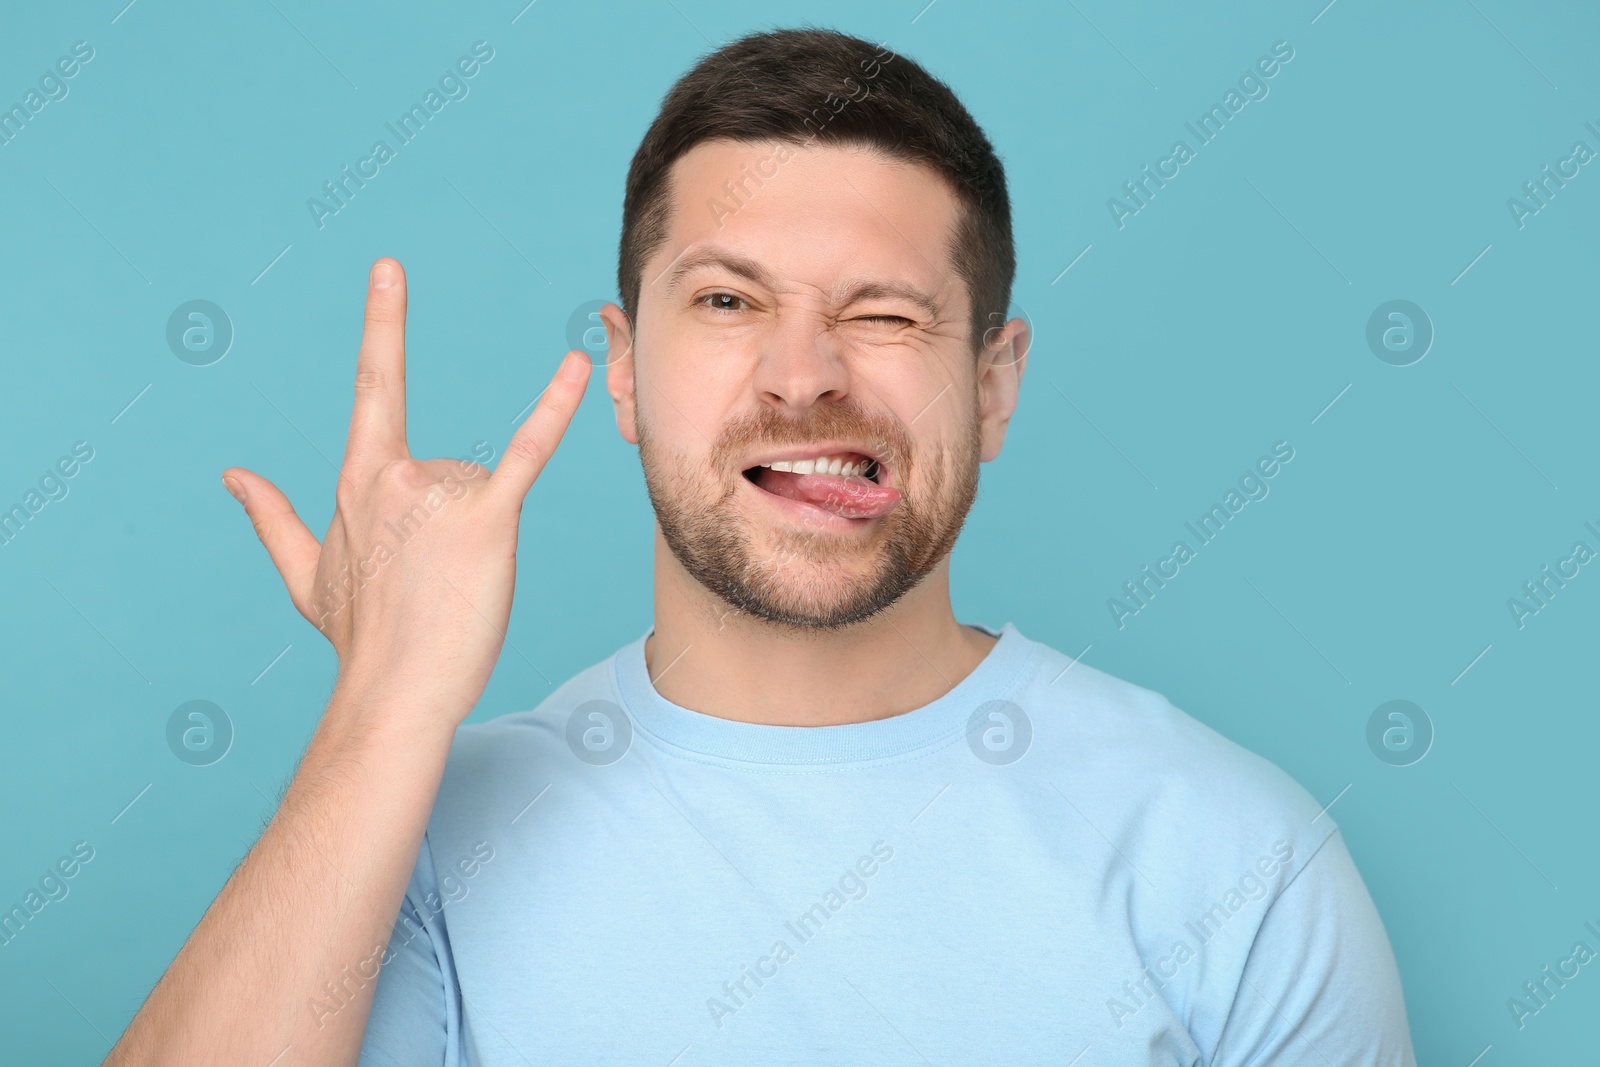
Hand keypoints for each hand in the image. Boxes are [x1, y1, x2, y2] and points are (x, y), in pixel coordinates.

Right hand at [220, 257, 590, 722]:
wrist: (393, 692)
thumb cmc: (358, 640)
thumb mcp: (303, 575)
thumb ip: (272, 518)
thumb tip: (231, 475)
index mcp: (359, 479)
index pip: (373, 385)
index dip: (384, 324)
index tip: (392, 269)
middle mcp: (397, 474)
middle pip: (452, 470)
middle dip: (453, 528)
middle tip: (433, 586)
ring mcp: (441, 492)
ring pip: (484, 488)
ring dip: (478, 537)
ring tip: (453, 586)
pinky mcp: (489, 517)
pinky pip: (526, 453)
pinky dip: (553, 410)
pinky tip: (575, 368)